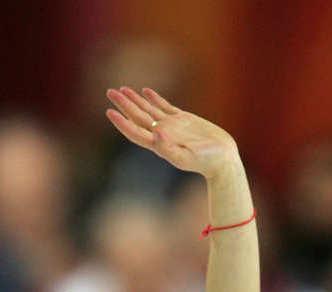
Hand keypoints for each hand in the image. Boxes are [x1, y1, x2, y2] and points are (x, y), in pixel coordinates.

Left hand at [106, 86, 238, 178]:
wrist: (222, 159)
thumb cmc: (205, 162)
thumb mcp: (185, 157)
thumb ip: (167, 148)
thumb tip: (154, 133)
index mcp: (157, 144)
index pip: (134, 131)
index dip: (121, 122)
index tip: (110, 111)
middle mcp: (161, 134)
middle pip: (137, 117)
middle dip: (123, 104)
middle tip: (110, 91)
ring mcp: (171, 126)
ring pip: (148, 109)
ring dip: (135, 100)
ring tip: (122, 89)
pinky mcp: (183, 120)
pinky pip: (164, 106)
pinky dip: (154, 98)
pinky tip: (146, 91)